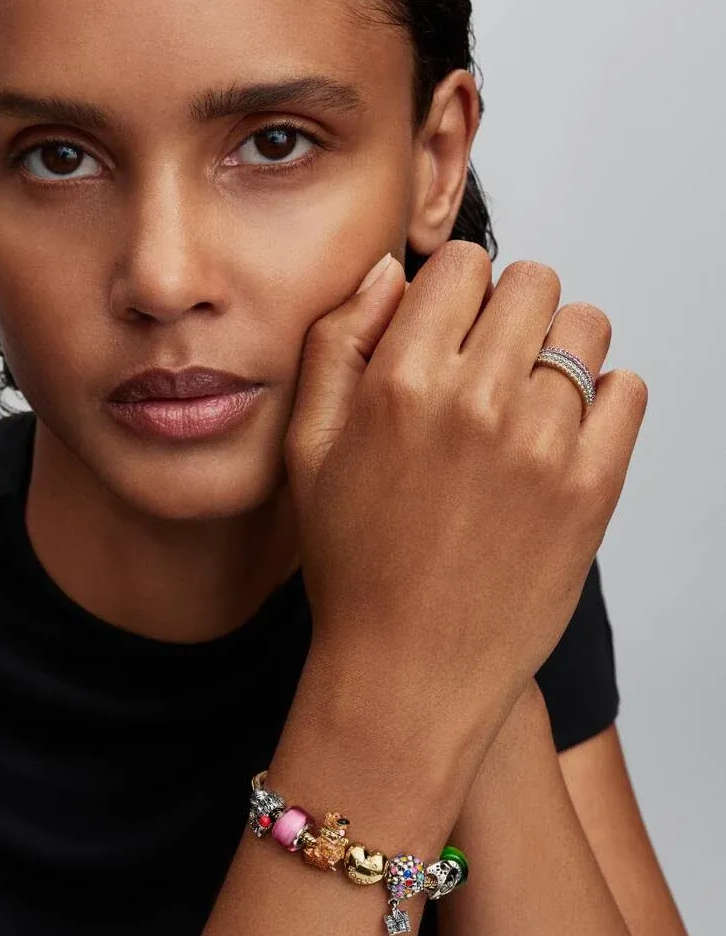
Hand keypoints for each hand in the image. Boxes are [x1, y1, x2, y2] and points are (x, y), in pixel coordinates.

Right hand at [284, 241, 645, 737]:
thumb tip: (389, 273)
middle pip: (533, 282)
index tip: (449, 331)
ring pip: (585, 328)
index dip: (454, 293)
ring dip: (558, 351)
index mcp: (401, 383)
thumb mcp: (307, 450)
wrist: (411, 671)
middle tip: (488, 368)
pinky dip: (603, 398)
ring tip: (525, 404)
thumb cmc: (355, 567)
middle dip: (509, 312)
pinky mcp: (592, 488)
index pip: (464, 264)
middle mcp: (477, 402)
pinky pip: (627, 391)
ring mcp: (542, 445)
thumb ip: (337, 344)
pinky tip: (560, 436)